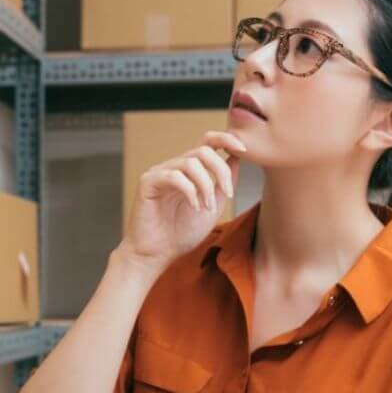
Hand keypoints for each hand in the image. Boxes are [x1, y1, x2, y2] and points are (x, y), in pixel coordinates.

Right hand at [118, 130, 244, 268]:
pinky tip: (194, 207)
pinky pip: (174, 176)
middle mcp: (174, 167)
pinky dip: (190, 191)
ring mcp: (160, 173)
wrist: (158, 254)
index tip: (243, 149)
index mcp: (189, 171)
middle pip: (203, 150)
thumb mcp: (212, 206)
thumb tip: (236, 157)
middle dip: (221, 170)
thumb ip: (223, 183)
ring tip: (206, 207)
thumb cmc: (181, 233)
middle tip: (228, 194)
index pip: (208, 142)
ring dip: (206, 185)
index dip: (226, 139)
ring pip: (190, 162)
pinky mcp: (148, 182)